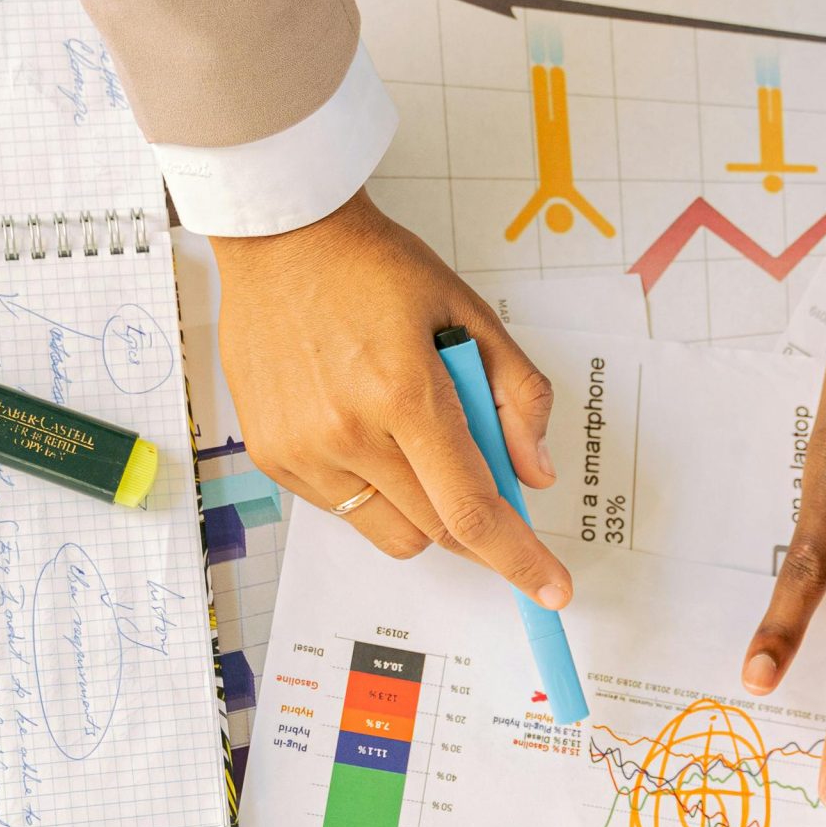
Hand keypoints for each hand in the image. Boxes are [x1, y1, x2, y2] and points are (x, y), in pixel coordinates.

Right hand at [213, 191, 571, 609]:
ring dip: (422, 508)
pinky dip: (374, 490)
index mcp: (405, 393)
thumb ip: (516, 395)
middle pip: (438, 531)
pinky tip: (364, 428)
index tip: (552, 589)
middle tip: (487, 483)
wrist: (279, 237)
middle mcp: (348, 432)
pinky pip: (344, 511)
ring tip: (409, 436)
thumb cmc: (373, 268)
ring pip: (390, 531)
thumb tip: (535, 475)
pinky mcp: (273, 457)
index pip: (471, 508)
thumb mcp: (468, 311)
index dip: (519, 558)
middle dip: (477, 528)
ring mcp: (303, 450)